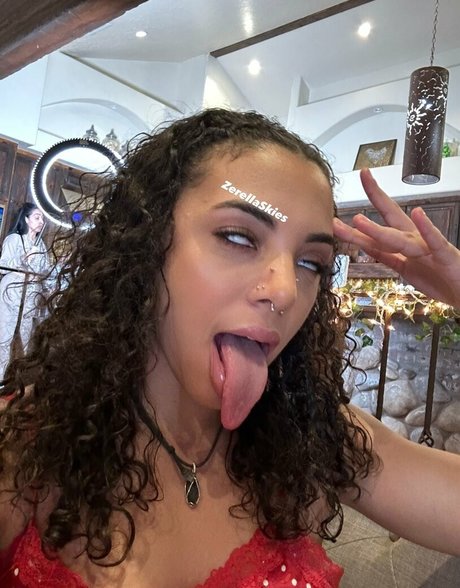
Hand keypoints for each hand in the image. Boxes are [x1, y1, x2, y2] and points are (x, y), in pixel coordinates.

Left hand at [333, 168, 459, 306]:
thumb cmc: (438, 280)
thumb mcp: (404, 268)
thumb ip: (385, 256)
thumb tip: (364, 245)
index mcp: (405, 240)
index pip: (382, 221)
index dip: (365, 209)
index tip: (355, 187)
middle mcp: (415, 239)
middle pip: (392, 215)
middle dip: (376, 196)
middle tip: (364, 175)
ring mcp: (428, 247)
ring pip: (399, 238)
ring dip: (377, 231)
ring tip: (358, 220)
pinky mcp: (445, 256)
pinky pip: (435, 242)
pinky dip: (427, 228)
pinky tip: (418, 214)